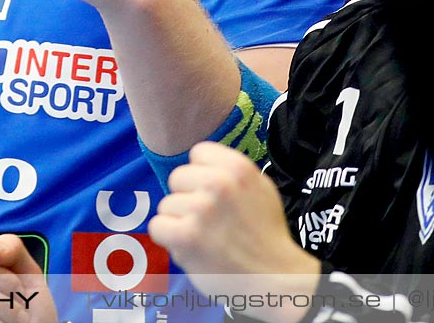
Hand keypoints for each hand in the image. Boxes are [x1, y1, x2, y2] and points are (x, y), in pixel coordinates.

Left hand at [149, 143, 319, 321]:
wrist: (276, 279)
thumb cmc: (266, 235)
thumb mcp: (260, 188)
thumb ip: (229, 172)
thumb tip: (197, 165)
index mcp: (238, 167)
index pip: (197, 153)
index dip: (201, 174)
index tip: (212, 194)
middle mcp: (218, 183)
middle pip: (177, 178)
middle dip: (187, 197)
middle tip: (207, 220)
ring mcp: (201, 209)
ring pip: (166, 205)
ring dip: (180, 222)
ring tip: (204, 237)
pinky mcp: (186, 236)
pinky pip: (157, 226)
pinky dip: (169, 239)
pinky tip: (189, 247)